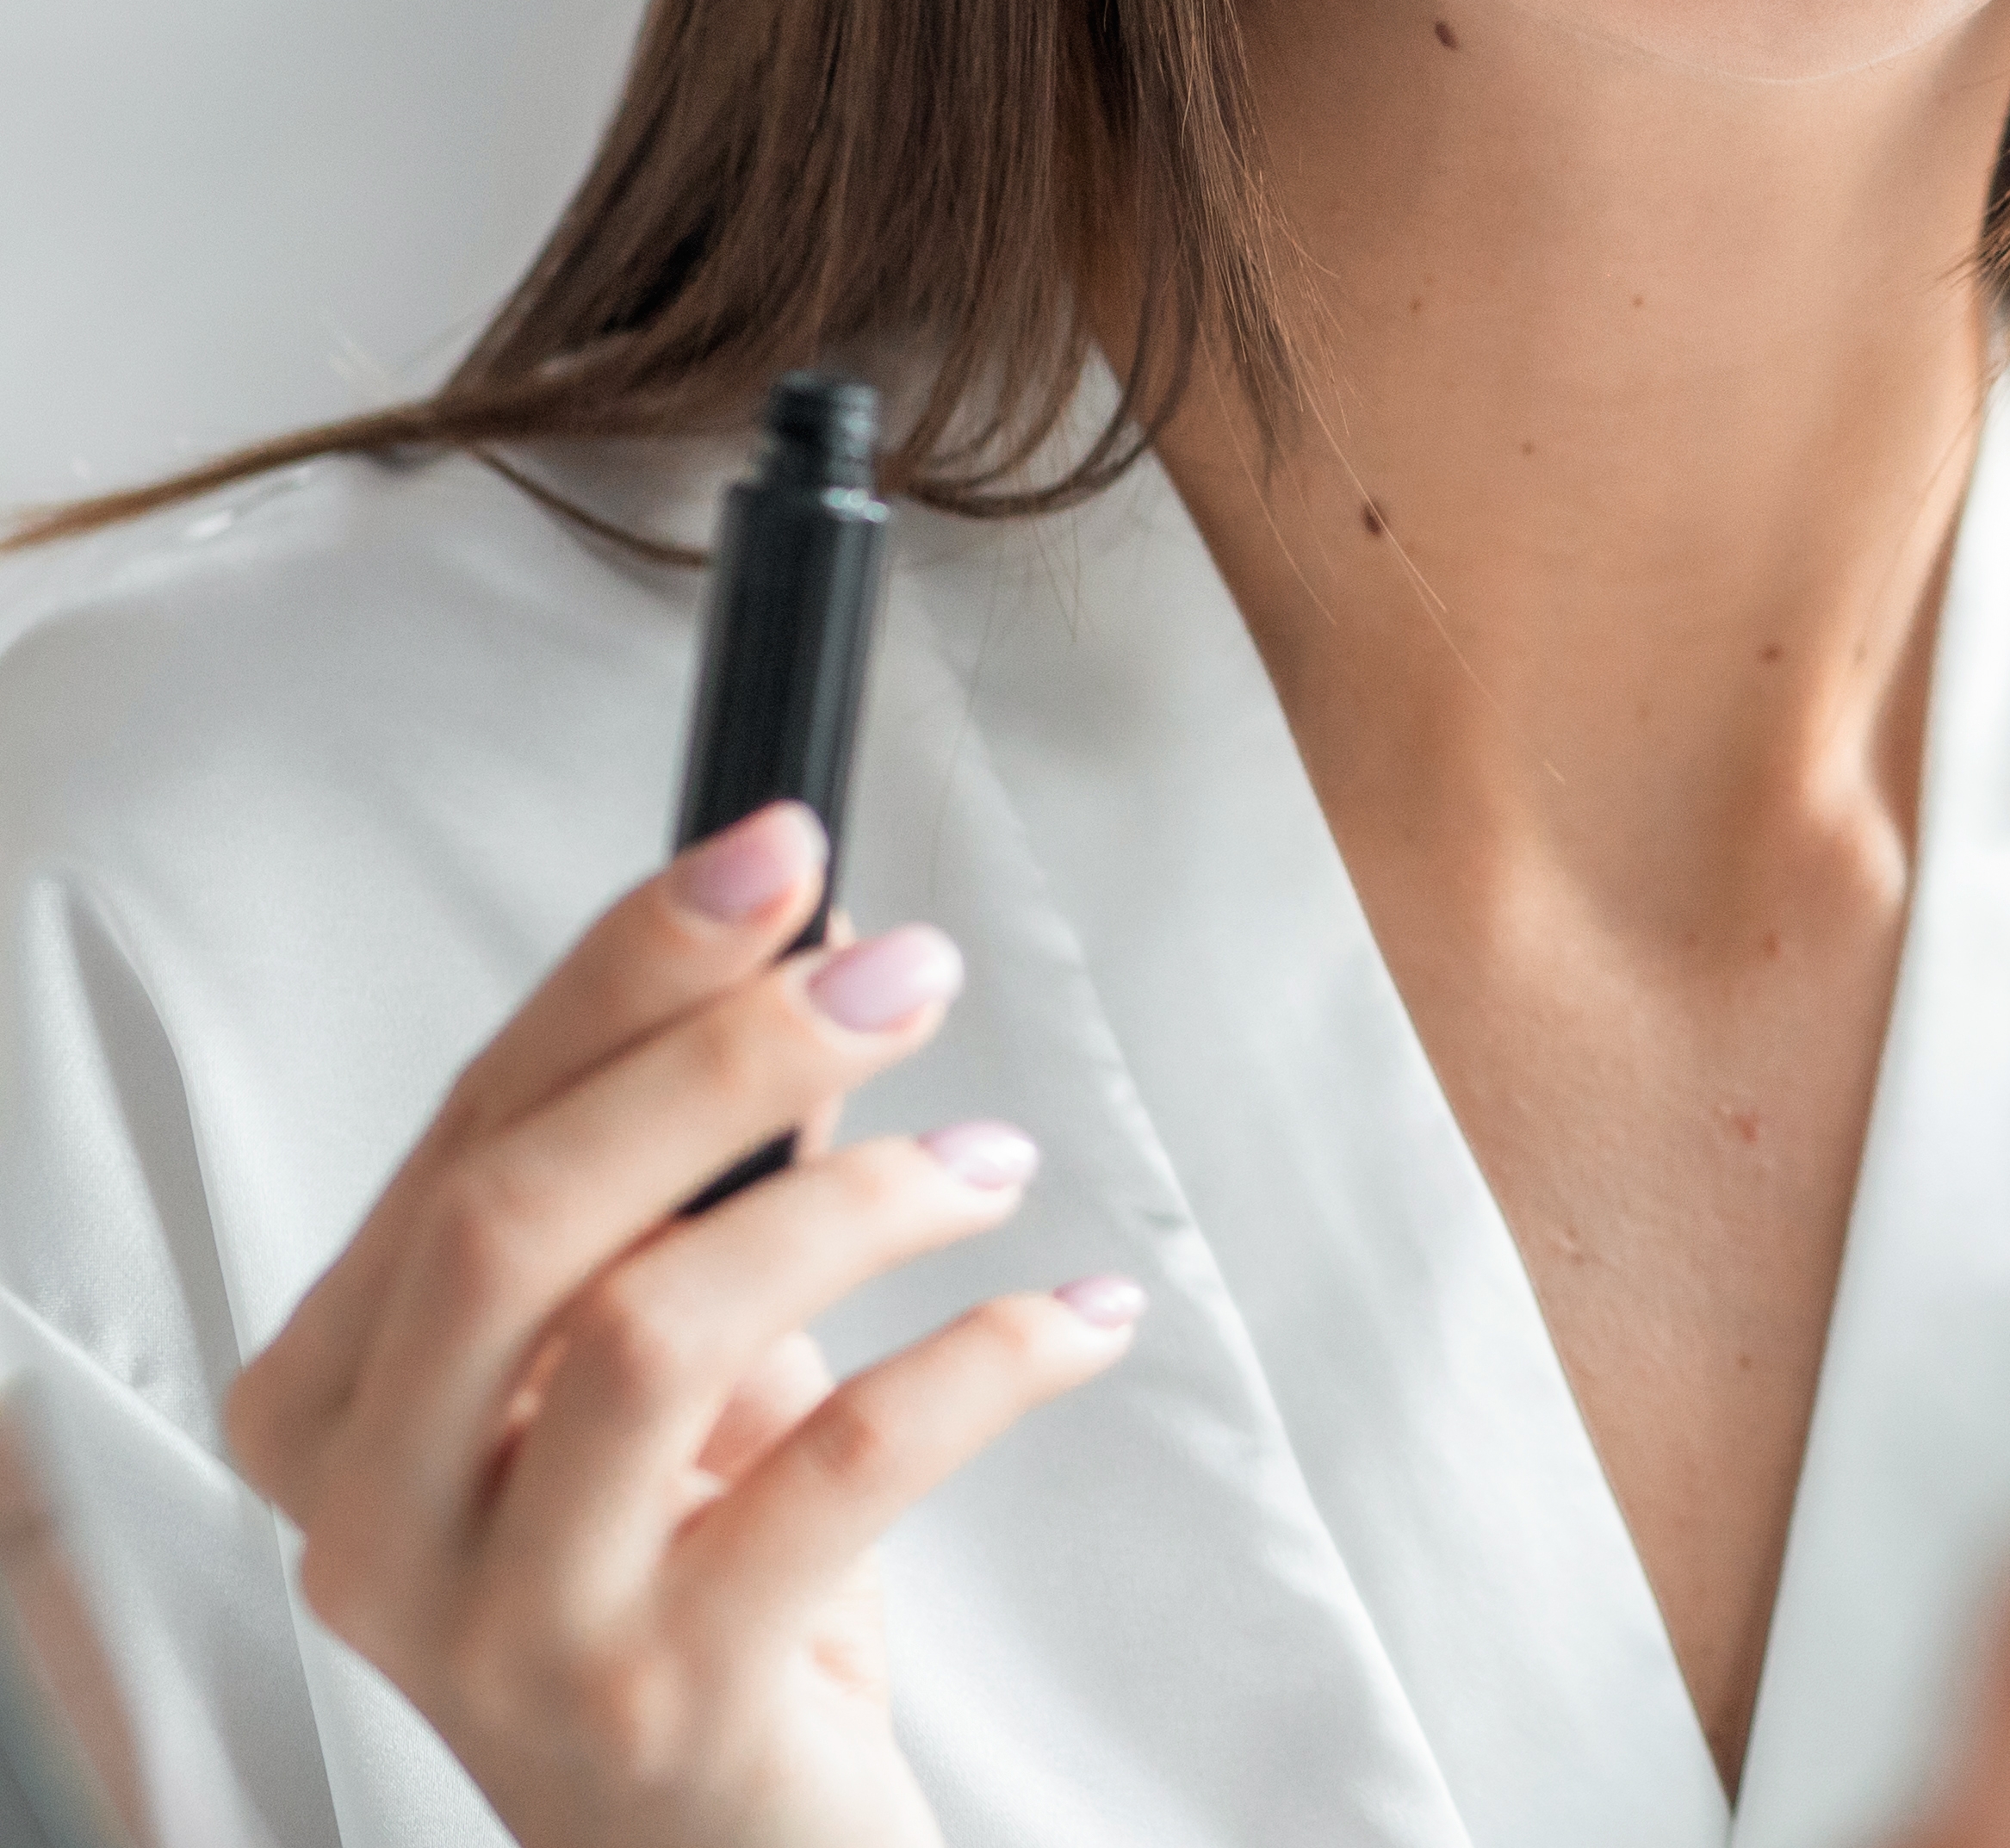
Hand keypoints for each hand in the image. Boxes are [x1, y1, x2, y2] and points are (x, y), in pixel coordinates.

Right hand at [218, 805, 1138, 1847]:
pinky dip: (984, 1361)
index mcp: (338, 1405)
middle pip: (522, 1213)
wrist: (722, 1846)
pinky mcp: (664, 1704)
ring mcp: (506, 1628)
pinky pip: (831, 1473)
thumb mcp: (668, 1373)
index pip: (470, 1129)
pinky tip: (1079, 1314)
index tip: (778, 853)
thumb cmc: (689, 1586)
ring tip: (991, 1158)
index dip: (628, 970)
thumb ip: (696, 1189)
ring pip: (654, 1331)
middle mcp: (377, 1521)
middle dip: (725, 1054)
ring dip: (856, 1201)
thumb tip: (813, 963)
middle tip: (904, 971)